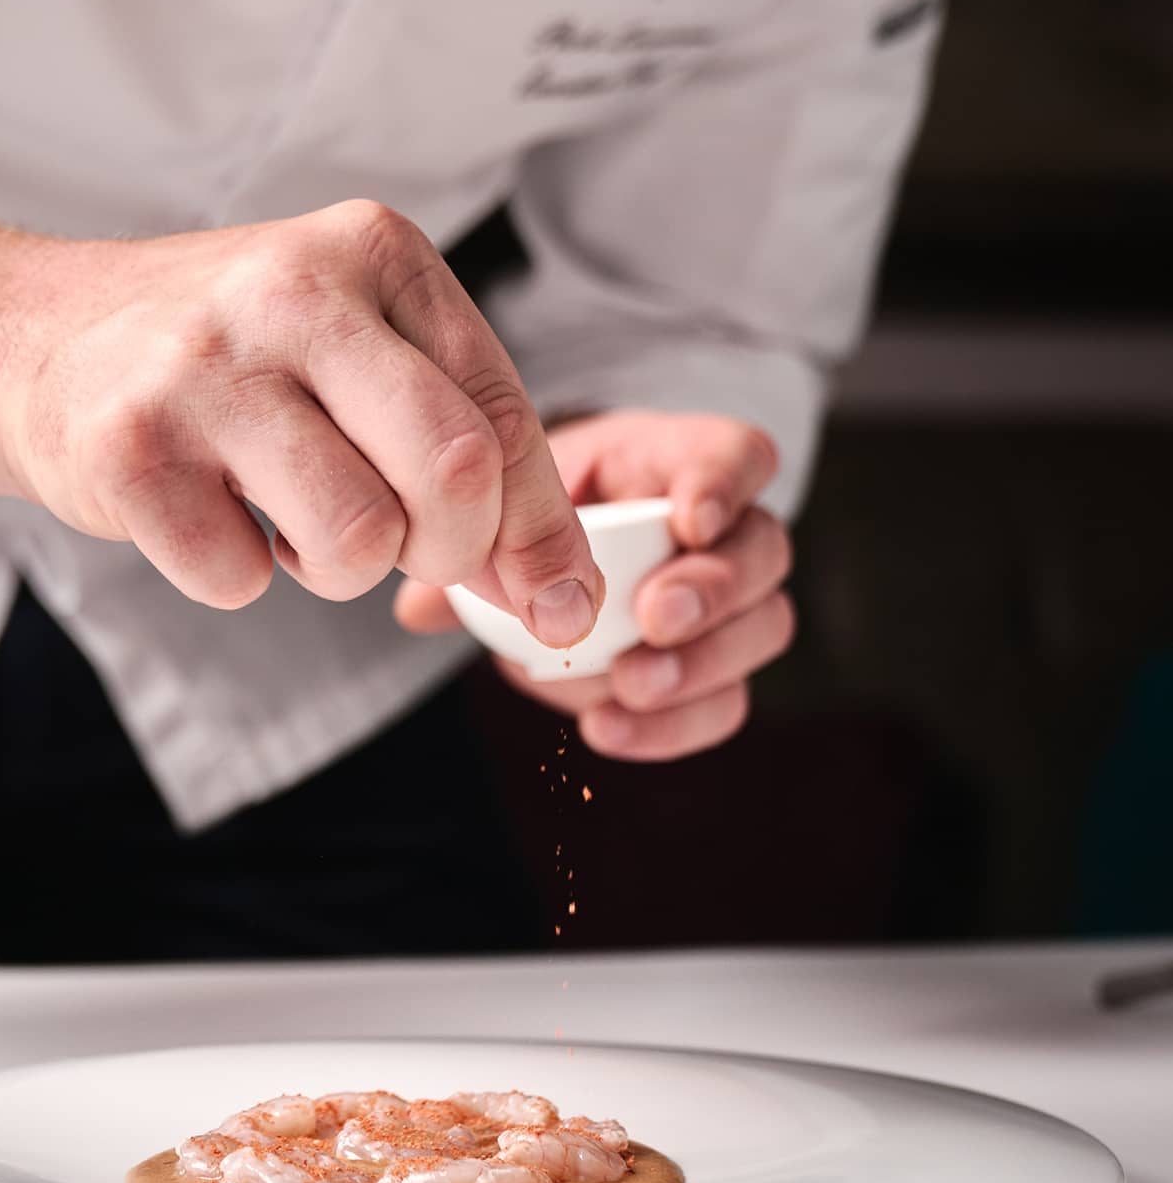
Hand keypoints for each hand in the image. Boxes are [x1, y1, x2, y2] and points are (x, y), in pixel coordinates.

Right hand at [0, 201, 601, 637]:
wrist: (34, 338)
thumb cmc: (229, 357)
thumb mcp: (358, 356)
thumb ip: (464, 452)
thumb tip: (557, 597)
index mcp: (375, 251)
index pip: (503, 412)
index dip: (538, 528)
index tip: (554, 599)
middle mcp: (293, 290)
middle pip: (454, 468)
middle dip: (454, 550)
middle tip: (409, 552)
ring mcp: (205, 368)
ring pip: (359, 536)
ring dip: (340, 568)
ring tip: (290, 515)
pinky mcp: (130, 450)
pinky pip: (243, 579)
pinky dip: (238, 573)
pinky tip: (207, 510)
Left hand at [395, 410, 793, 758]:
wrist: (560, 544)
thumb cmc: (545, 502)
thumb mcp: (516, 495)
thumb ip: (483, 539)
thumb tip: (418, 608)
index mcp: (680, 461)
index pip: (739, 454)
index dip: (723, 484)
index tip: (688, 520)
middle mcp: (725, 528)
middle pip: (764, 549)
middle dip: (712, 589)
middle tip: (652, 617)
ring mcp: (731, 602)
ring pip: (763, 628)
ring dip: (700, 665)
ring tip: (629, 684)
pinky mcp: (717, 668)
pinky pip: (725, 703)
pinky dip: (671, 727)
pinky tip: (606, 728)